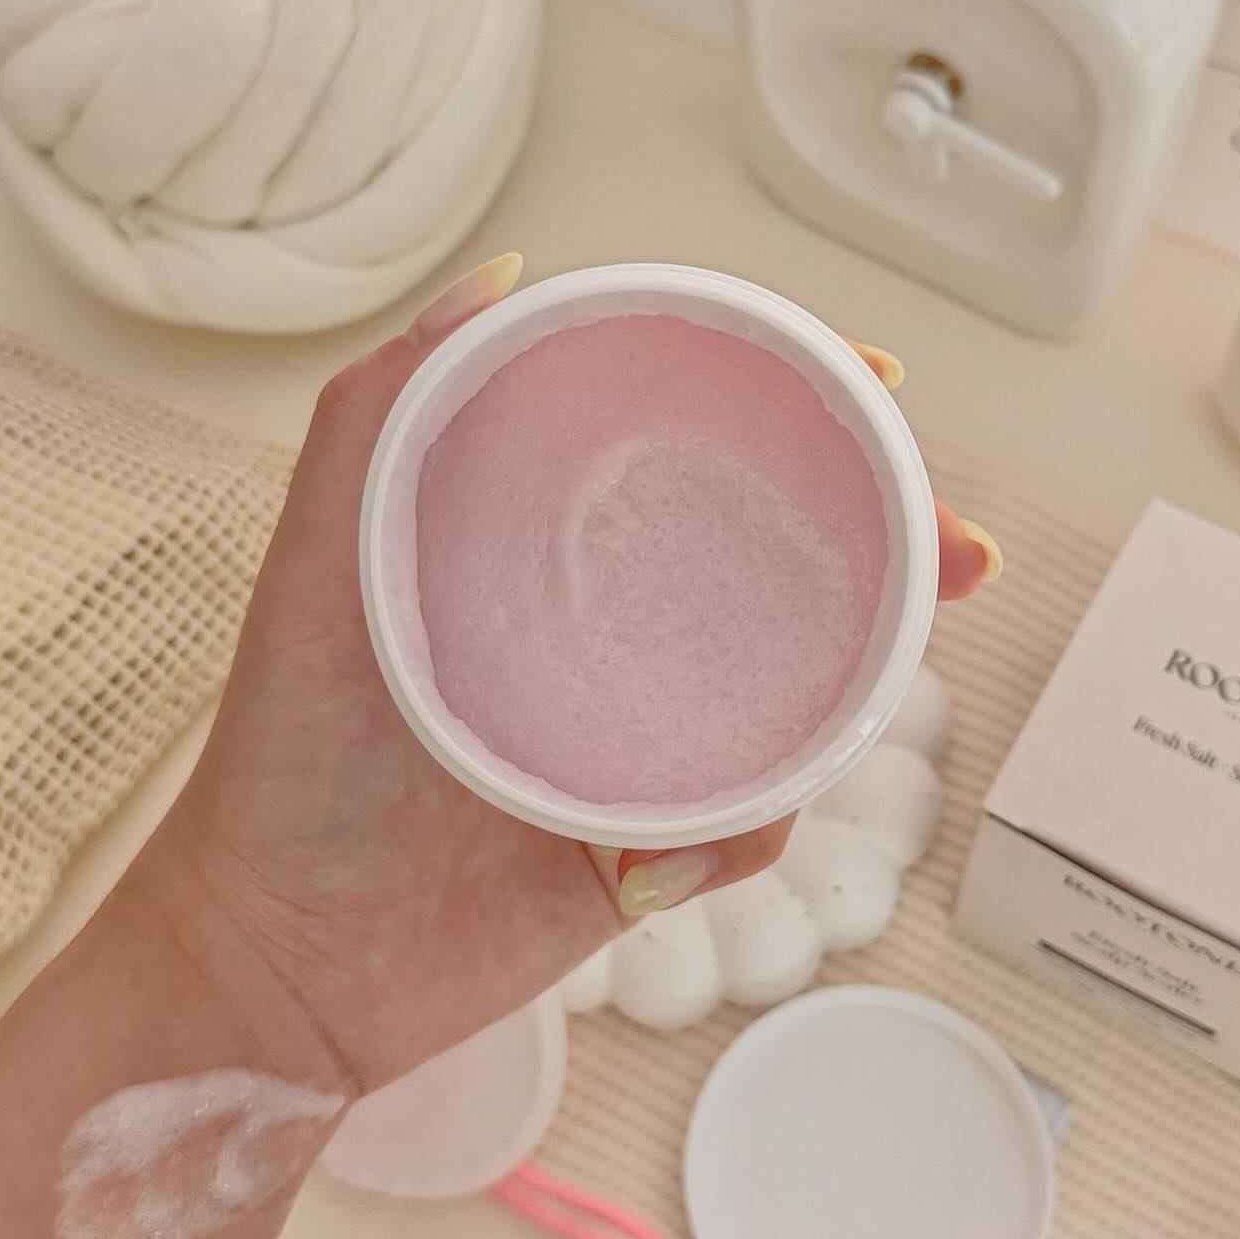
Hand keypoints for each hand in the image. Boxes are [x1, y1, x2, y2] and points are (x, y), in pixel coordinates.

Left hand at [146, 256, 1000, 1094]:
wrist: (281, 960)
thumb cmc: (286, 755)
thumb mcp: (315, 566)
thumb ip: (377, 415)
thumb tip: (502, 278)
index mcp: (548, 557)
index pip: (688, 457)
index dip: (791, 411)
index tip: (877, 391)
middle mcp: (609, 637)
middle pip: (775, 564)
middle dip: (888, 543)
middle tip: (958, 550)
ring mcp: (640, 743)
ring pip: (792, 689)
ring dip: (864, 675)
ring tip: (908, 653)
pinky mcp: (650, 851)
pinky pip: (748, 823)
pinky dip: (740, 827)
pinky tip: (664, 853)